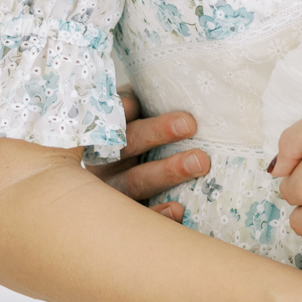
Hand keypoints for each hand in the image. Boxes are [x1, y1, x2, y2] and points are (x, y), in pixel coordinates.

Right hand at [84, 93, 212, 221]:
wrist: (120, 180)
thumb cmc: (137, 133)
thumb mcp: (132, 112)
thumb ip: (139, 100)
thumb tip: (160, 84)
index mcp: (101, 131)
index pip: (109, 115)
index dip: (121, 108)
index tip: (138, 101)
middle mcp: (102, 161)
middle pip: (126, 145)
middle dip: (156, 133)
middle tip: (189, 124)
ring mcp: (112, 192)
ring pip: (134, 182)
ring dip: (166, 172)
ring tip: (199, 162)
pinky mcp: (126, 217)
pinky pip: (141, 217)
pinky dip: (157, 213)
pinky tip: (179, 209)